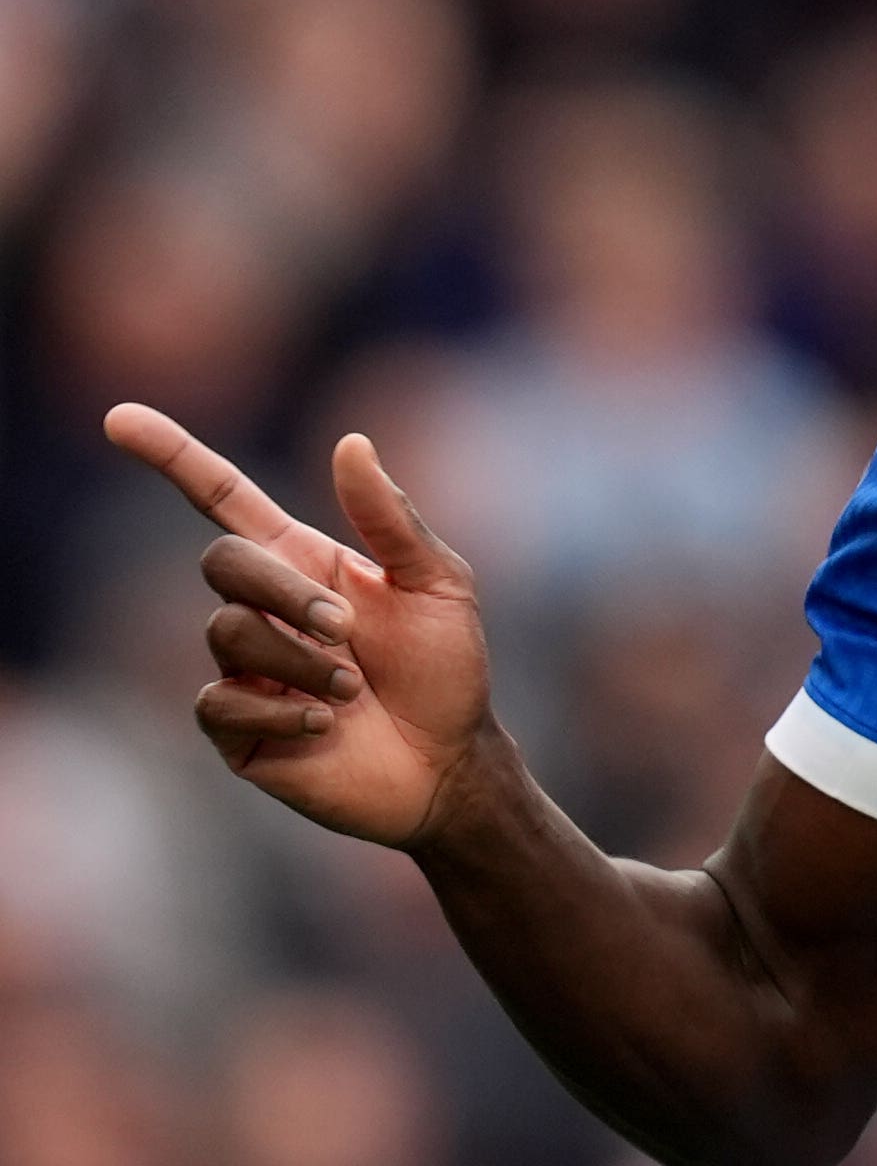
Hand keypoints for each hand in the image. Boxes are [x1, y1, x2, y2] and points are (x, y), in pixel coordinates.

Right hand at [105, 404, 497, 848]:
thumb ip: (391, 520)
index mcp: (304, 562)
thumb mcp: (439, 584)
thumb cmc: (448, 668)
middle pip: (222, 562)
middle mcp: (264, 609)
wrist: (451, 761)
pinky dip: (282, 708)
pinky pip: (219, 702)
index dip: (172, 456)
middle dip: (284, 590)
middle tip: (347, 627)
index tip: (121, 419)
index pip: (221, 498)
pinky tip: (326, 723)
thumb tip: (352, 443)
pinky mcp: (237, 729)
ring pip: (225, 633)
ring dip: (300, 658)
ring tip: (353, 688)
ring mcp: (244, 668)